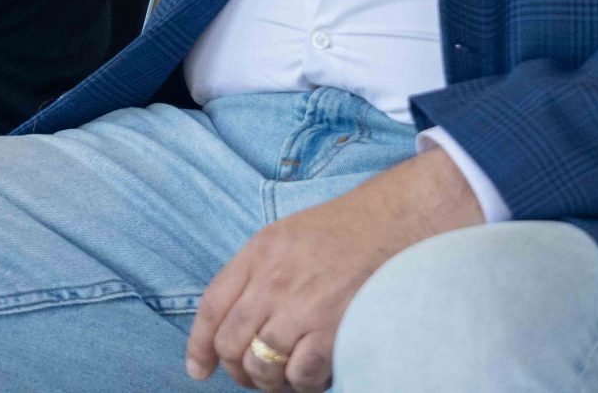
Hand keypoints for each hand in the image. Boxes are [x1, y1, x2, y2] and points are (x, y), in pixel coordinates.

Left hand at [186, 147, 482, 391]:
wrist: (398, 222)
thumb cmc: (346, 231)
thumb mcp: (287, 235)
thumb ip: (256, 271)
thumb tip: (233, 316)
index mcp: (259, 253)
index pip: (211, 306)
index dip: (200, 345)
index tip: (199, 367)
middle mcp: (273, 281)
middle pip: (231, 343)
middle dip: (236, 369)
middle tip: (252, 375)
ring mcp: (301, 307)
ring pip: (261, 366)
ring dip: (269, 381)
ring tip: (285, 375)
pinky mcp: (331, 331)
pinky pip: (299, 377)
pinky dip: (302, 384)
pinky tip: (314, 372)